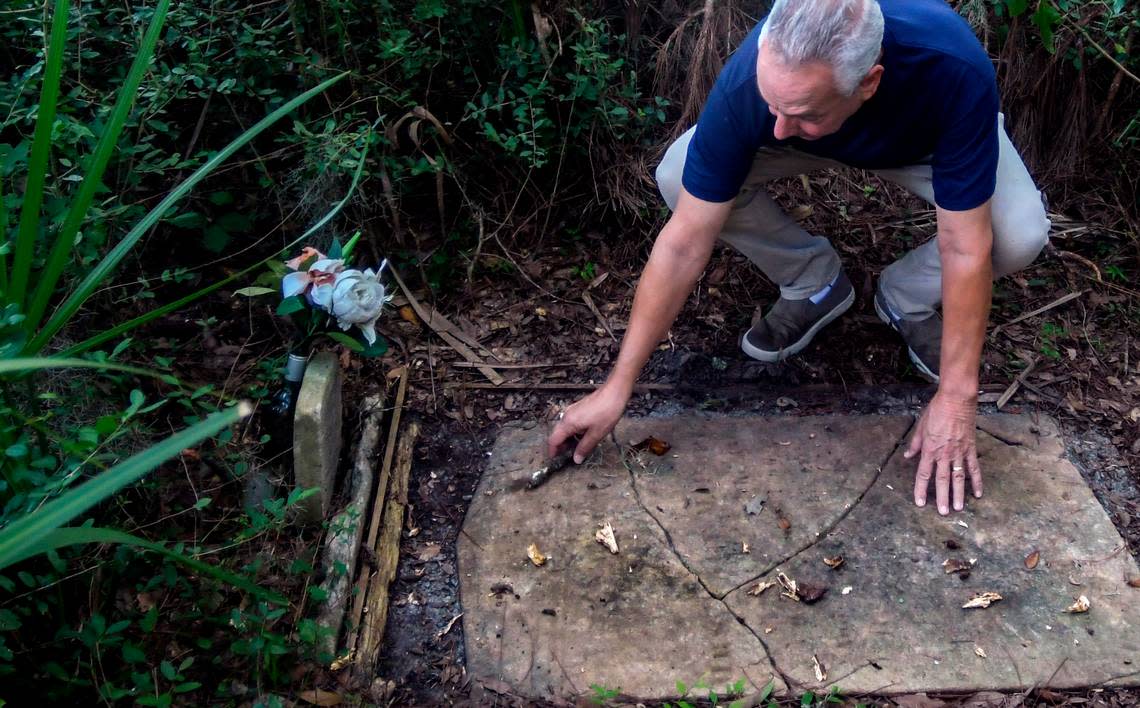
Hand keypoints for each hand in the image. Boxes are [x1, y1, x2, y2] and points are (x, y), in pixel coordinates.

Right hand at [547, 383, 628, 463]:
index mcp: (568, 423)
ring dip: (568, 439)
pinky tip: (583, 435)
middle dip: (561, 446)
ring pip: (564, 428)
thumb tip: (576, 459)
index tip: (554, 459)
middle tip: (569, 455)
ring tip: (578, 447)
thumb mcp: (596, 434)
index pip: (553, 440)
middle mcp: (566, 416)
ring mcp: (572, 411)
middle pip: (557, 434)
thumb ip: (584, 448)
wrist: (614, 393)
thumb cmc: (606, 411)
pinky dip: (573, 431)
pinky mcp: (578, 408)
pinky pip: (570, 422)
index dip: (552, 451)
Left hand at [905, 392, 982, 513]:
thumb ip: (915, 444)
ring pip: (958, 478)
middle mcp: (944, 454)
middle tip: (943, 513)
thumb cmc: (937, 410)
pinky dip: (977, 481)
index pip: (924, 474)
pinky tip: (978, 493)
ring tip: (959, 509)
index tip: (920, 503)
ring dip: (959, 494)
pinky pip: (974, 468)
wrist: (957, 399)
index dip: (921, 490)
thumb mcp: (921, 426)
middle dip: (942, 498)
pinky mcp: (971, 449)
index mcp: (930, 449)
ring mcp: (959, 452)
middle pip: (942, 480)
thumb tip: (907, 456)